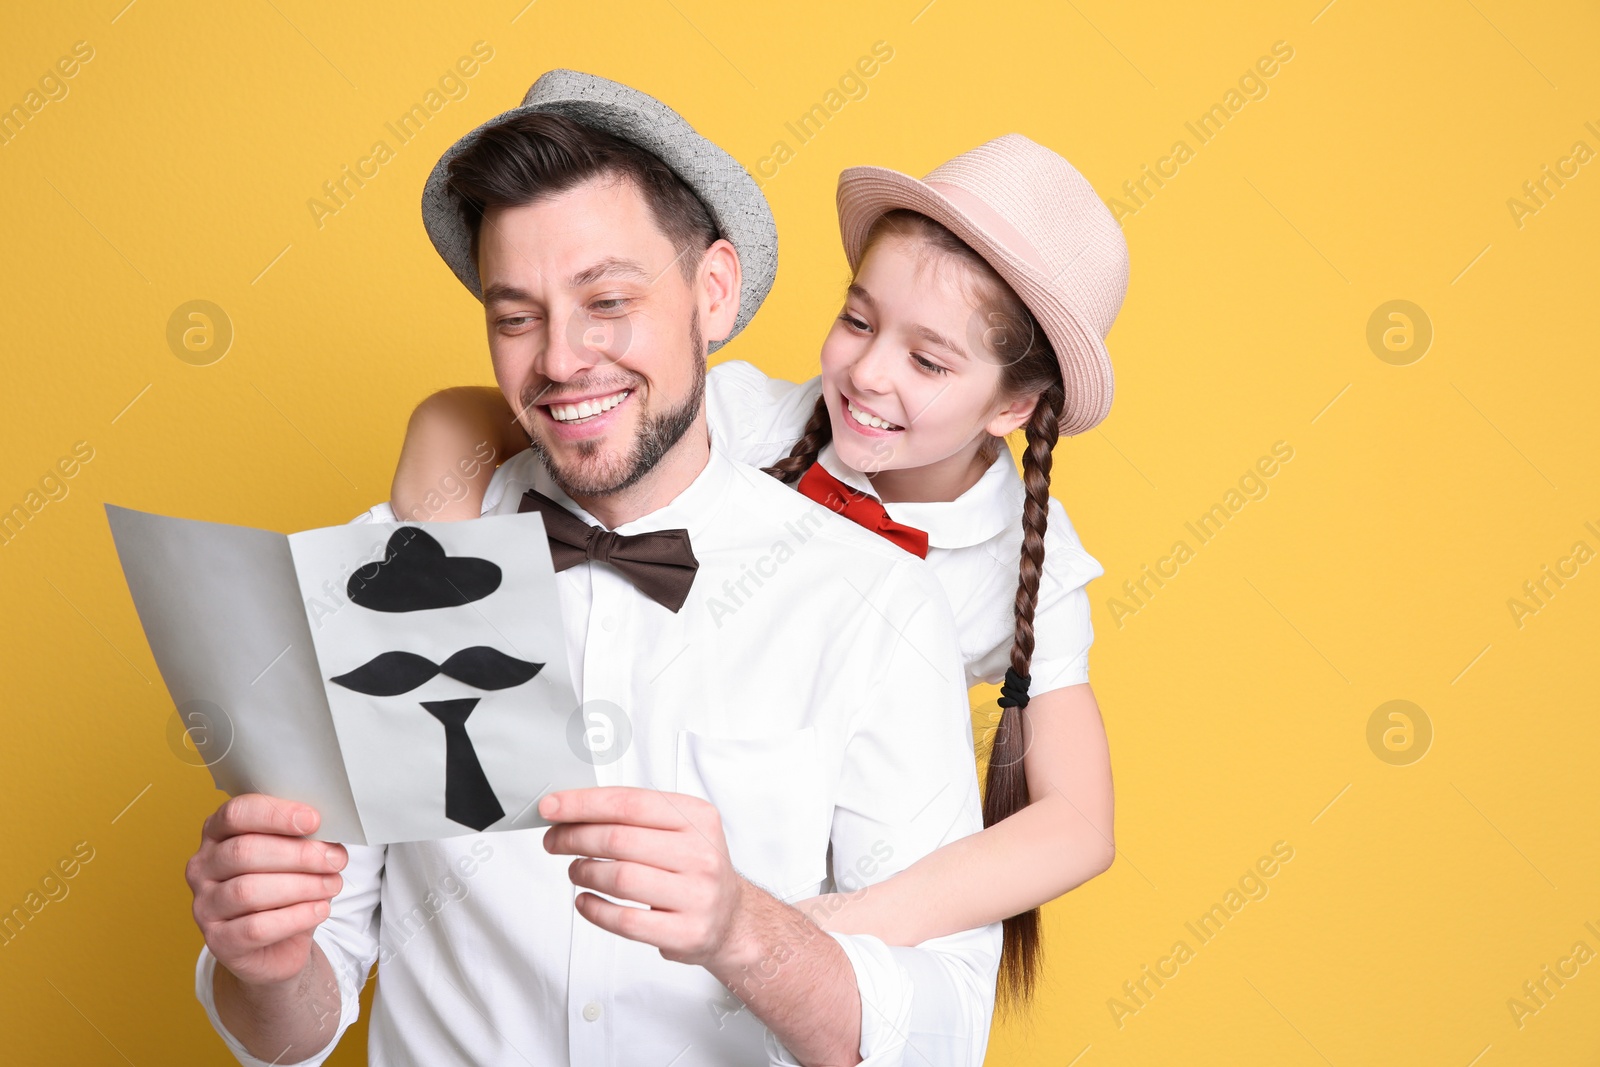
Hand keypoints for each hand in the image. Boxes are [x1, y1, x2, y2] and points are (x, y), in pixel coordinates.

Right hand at [185, 794, 347, 986]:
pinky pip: (256, 928)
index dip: (275, 814)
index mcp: (217, 833)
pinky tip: (320, 910)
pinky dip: (295, 917)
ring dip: (301, 886)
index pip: (236, 814)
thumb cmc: (286, 888)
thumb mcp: (294, 856)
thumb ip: (303, 839)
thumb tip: (329, 835)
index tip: (314, 820)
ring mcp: (205, 906)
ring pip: (248, 890)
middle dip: (298, 854)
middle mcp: (202, 867)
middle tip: (335, 860)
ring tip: (332, 885)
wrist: (279, 945)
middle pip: (245, 851)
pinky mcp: (218, 941)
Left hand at [540, 786, 749, 968]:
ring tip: (575, 870)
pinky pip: (625, 921)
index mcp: (698, 817)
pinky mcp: (686, 932)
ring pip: (619, 878)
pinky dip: (594, 909)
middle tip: (554, 841)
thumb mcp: (678, 829)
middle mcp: (701, 854)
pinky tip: (585, 900)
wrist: (730, 918)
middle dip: (574, 838)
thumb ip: (632, 817)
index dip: (583, 804)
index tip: (550, 807)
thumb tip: (571, 810)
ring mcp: (696, 895)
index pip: (630, 803)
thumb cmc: (693, 868)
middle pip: (619, 840)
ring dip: (583, 872)